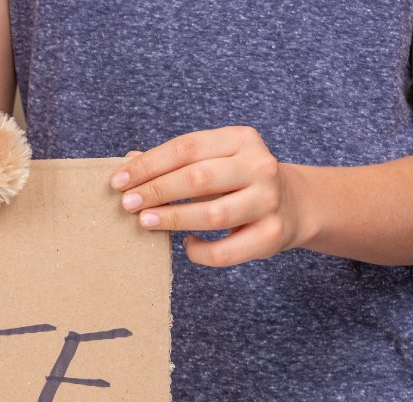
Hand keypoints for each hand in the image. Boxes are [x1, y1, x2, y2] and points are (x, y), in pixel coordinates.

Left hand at [110, 126, 304, 266]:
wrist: (294, 204)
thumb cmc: (237, 180)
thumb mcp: (212, 160)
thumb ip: (173, 162)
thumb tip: (126, 162)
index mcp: (240, 139)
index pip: (186, 147)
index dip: (148, 165)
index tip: (118, 181)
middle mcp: (259, 166)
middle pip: (198, 178)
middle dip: (156, 192)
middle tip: (127, 204)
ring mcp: (269, 201)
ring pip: (213, 214)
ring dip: (173, 220)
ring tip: (146, 222)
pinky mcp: (272, 235)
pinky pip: (226, 251)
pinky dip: (200, 252)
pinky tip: (187, 245)